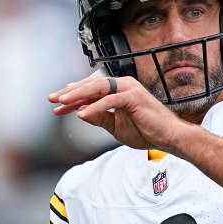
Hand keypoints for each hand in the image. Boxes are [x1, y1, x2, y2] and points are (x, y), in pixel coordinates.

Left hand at [48, 75, 191, 151]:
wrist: (170, 138)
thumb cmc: (148, 131)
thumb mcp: (116, 126)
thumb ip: (100, 118)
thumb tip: (82, 113)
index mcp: (119, 90)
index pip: (91, 91)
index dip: (73, 98)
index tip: (57, 106)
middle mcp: (123, 85)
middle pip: (91, 85)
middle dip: (70, 93)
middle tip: (53, 99)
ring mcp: (129, 89)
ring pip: (98, 88)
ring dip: (78, 95)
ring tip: (63, 103)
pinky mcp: (134, 97)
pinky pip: (110, 100)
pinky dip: (95, 107)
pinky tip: (82, 114)